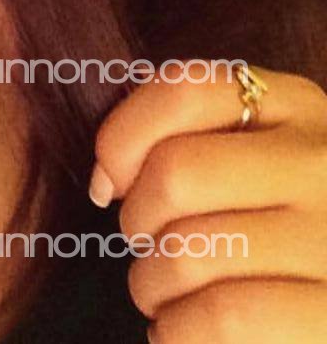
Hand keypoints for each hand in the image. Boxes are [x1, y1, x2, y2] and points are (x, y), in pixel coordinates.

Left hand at [90, 63, 326, 341]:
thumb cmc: (270, 225)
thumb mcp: (248, 156)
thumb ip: (182, 134)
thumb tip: (105, 178)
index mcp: (294, 107)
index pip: (181, 90)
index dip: (122, 138)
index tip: (109, 183)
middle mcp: (320, 163)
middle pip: (175, 174)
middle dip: (136, 220)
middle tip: (147, 246)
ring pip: (188, 251)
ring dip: (150, 284)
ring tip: (162, 294)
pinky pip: (221, 317)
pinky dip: (177, 330)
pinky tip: (179, 330)